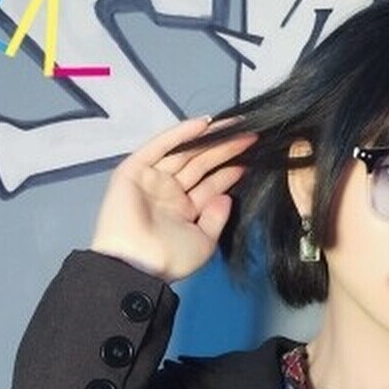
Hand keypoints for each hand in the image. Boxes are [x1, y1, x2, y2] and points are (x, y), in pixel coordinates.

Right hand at [90, 117, 256, 282]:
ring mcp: (153, 179)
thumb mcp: (204, 242)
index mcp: (185, 211)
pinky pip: (160, 147)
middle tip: (249, 135)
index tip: (252, 156)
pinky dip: (180, 134)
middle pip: (201, 165)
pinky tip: (203, 124)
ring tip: (234, 126)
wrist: (137, 264)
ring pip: (184, 153)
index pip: (211, 184)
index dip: (231, 170)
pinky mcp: (135, 169)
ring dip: (208, 139)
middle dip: (224, 150)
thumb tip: (227, 197)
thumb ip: (217, 218)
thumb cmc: (171, 258)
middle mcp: (170, 193)